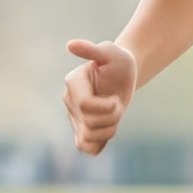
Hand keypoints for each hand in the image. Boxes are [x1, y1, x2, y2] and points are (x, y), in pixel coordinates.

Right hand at [63, 38, 137, 154]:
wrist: (123, 75)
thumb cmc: (118, 62)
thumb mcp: (111, 52)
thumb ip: (92, 50)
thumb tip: (70, 45)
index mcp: (73, 83)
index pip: (86, 105)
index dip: (107, 106)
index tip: (116, 97)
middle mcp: (70, 101)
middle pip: (90, 123)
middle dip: (112, 116)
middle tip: (117, 103)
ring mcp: (74, 117)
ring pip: (89, 137)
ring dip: (109, 129)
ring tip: (114, 115)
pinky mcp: (81, 130)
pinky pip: (86, 147)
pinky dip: (100, 143)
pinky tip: (107, 129)